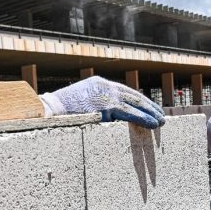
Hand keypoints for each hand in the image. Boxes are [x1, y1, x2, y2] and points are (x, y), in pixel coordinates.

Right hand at [39, 76, 165, 128]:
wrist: (48, 111)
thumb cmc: (59, 113)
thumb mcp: (78, 105)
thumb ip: (93, 107)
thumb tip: (102, 118)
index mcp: (98, 84)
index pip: (123, 91)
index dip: (137, 101)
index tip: (147, 107)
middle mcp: (104, 86)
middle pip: (132, 95)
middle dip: (148, 105)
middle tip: (160, 114)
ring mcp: (106, 94)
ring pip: (135, 103)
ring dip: (150, 112)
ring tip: (162, 121)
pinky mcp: (107, 106)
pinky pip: (131, 113)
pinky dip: (144, 118)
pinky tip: (154, 124)